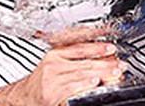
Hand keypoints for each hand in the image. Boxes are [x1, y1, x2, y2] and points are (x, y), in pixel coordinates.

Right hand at [4, 42, 122, 105]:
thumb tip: (102, 60)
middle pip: (84, 62)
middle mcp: (52, 64)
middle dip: (105, 64)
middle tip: (120, 65)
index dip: (97, 47)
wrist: (24, 97)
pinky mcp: (52, 94)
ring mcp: (52, 79)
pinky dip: (85, 85)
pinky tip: (95, 83)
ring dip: (101, 74)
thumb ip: (76, 61)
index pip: (79, 47)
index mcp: (55, 54)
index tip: (111, 48)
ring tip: (114, 73)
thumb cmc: (42, 82)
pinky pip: (72, 88)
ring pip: (81, 74)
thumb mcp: (55, 65)